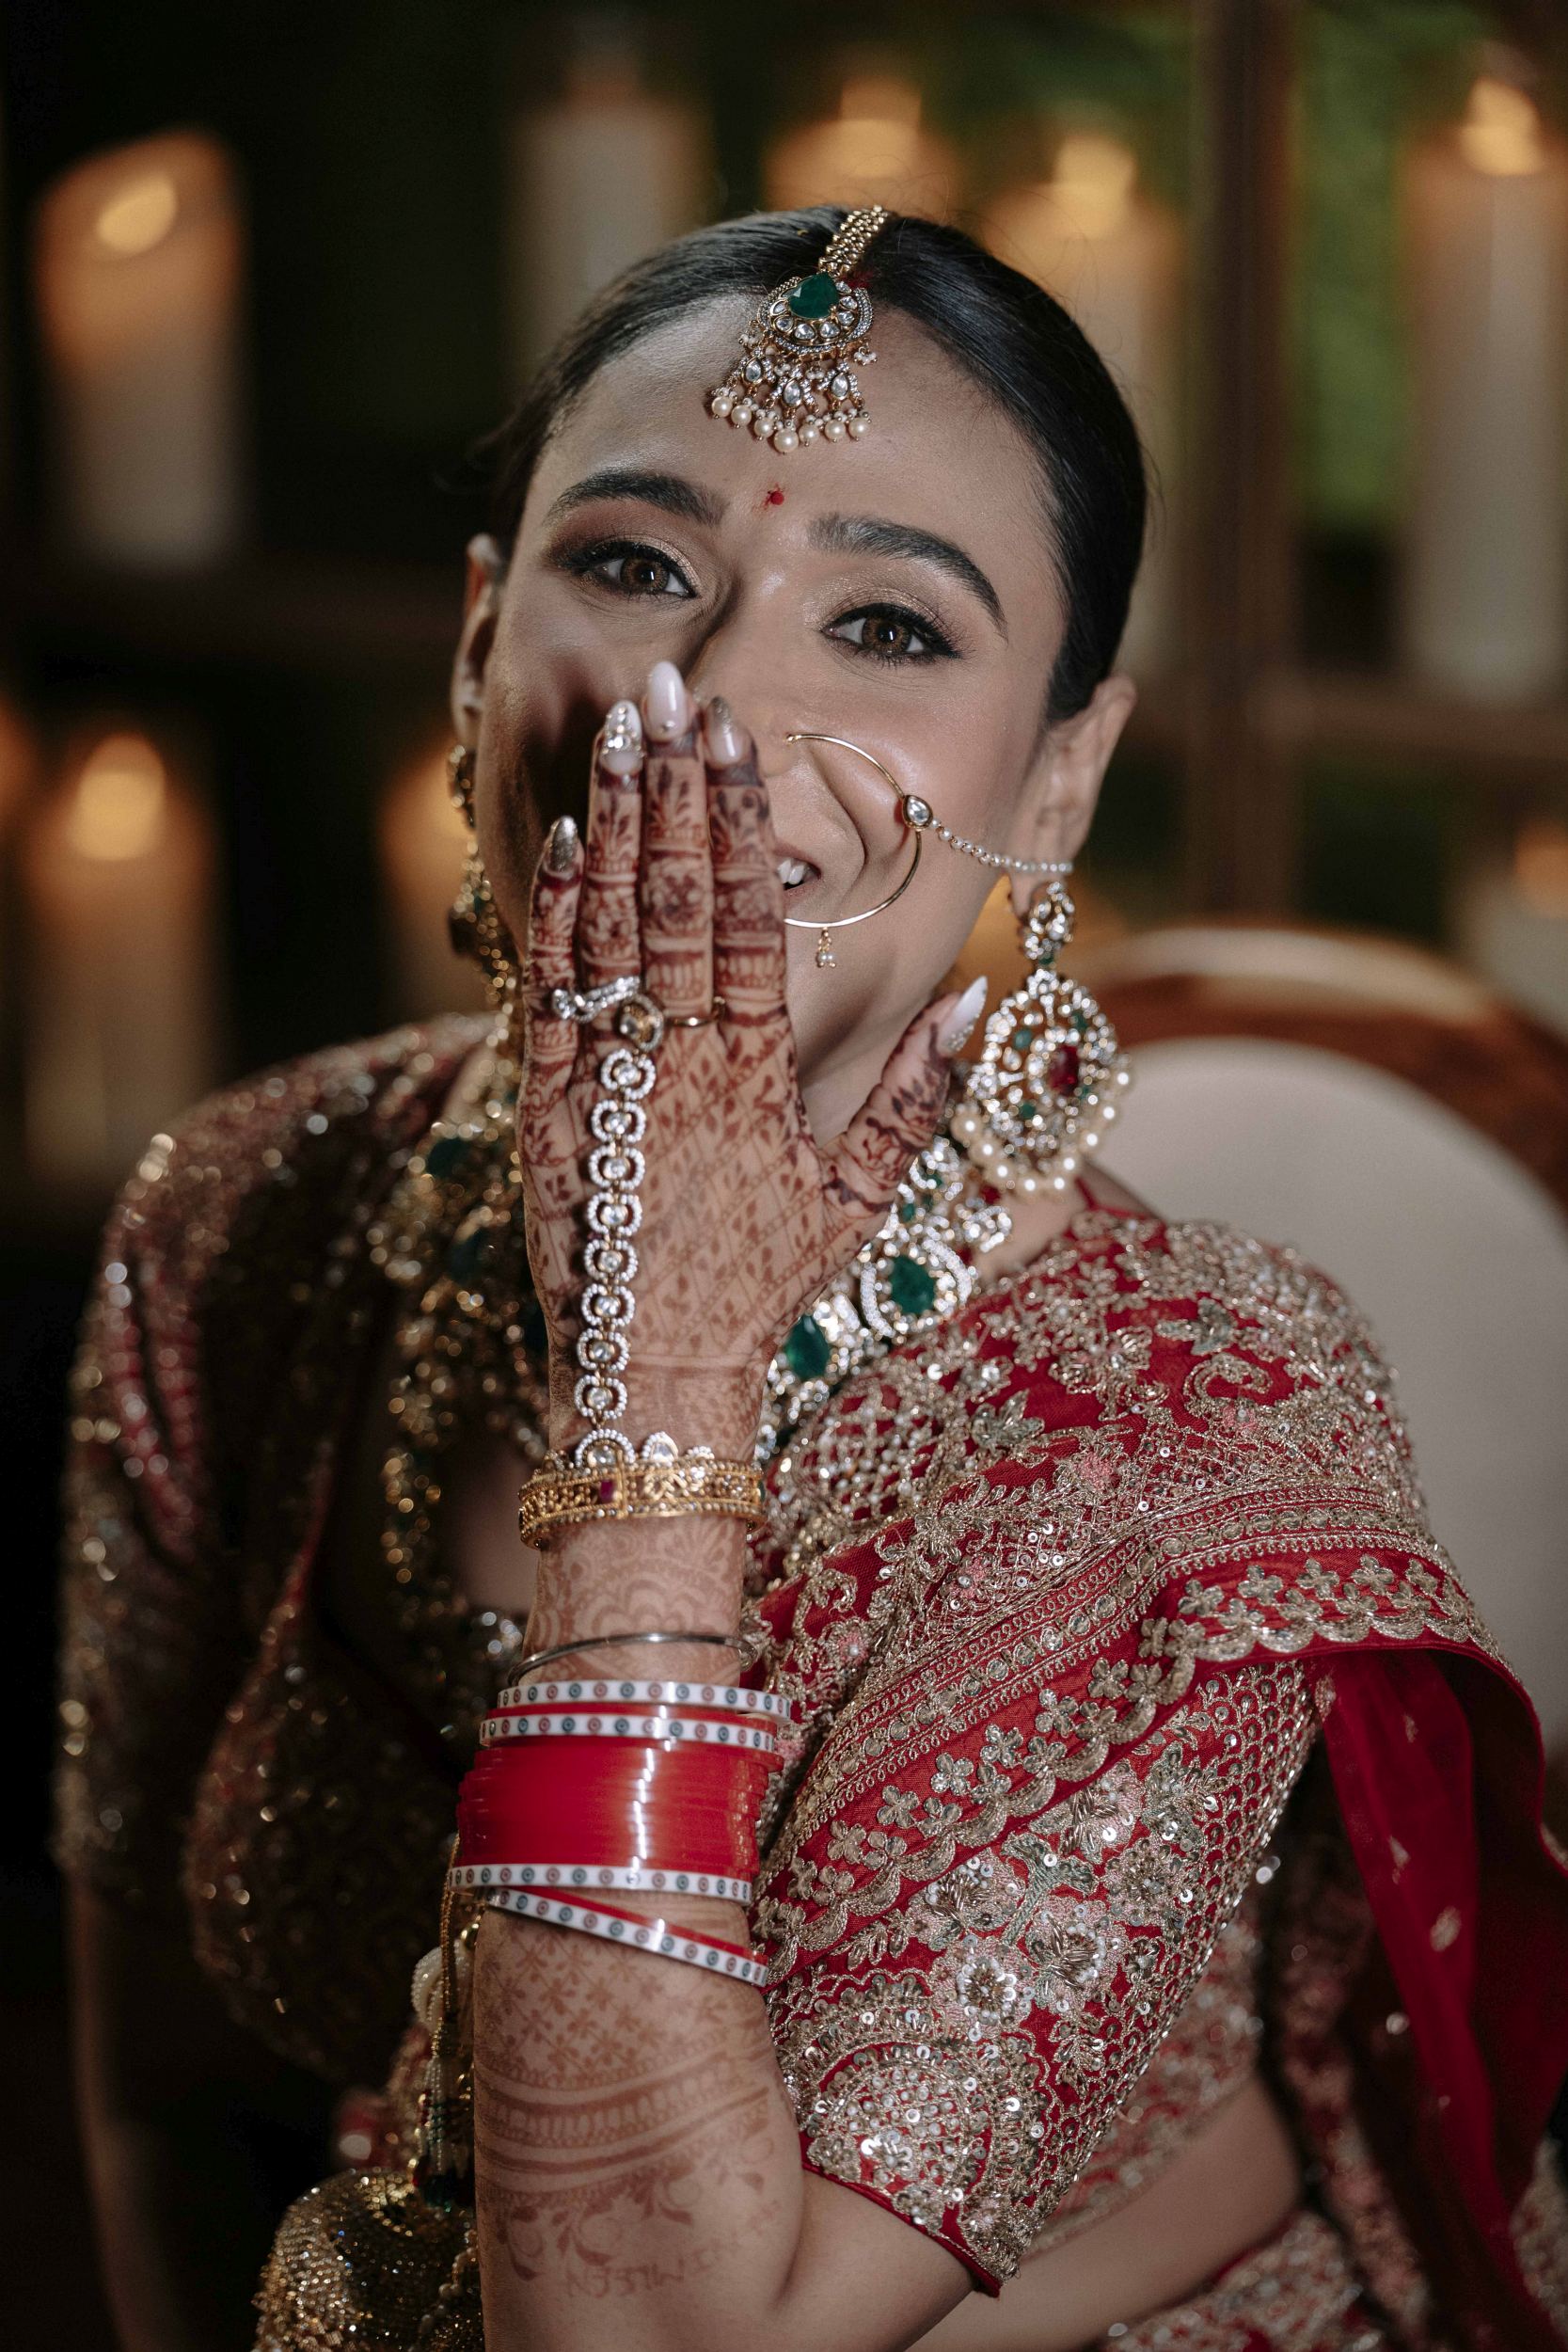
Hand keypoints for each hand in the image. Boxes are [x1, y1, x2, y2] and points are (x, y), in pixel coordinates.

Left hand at [516, 668, 971, 1449]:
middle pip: (676, 900)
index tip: (740, 739)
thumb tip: (980, 999)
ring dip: (612, 823)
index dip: (742, 823)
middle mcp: (676, 1064)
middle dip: (673, 788)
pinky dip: (554, 918)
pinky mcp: (541, 1109)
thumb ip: (921, 1101)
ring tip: (618, 727)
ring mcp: (602, 1081)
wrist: (649, 1377)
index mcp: (756, 1079)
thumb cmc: (758, 1292)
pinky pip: (547, 997)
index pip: (753, 922)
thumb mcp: (860, 1206)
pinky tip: (562, 843)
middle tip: (674, 690)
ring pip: (608, 930)